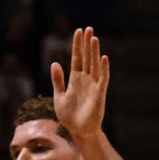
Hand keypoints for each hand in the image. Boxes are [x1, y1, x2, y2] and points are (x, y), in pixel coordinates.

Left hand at [51, 26, 108, 141]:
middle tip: (88, 28)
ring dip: (94, 52)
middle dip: (87, 44)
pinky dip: (103, 68)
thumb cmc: (69, 116)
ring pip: (94, 65)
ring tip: (94, 38)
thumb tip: (55, 63)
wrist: (78, 131)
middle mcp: (85, 80)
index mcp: (75, 79)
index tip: (78, 31)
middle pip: (86, 58)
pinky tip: (103, 58)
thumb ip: (58, 80)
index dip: (77, 45)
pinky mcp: (99, 94)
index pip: (77, 58)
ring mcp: (93, 85)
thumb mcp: (59, 96)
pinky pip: (102, 79)